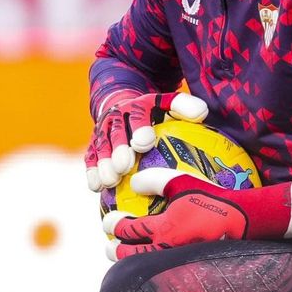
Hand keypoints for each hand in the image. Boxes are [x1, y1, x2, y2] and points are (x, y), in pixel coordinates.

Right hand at [85, 91, 207, 191]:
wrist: (123, 106)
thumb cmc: (155, 113)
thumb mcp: (169, 104)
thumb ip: (184, 107)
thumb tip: (201, 113)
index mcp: (137, 106)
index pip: (138, 115)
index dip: (140, 128)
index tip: (145, 143)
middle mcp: (116, 117)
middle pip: (116, 133)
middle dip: (118, 149)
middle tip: (124, 166)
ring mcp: (103, 132)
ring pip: (101, 146)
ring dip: (104, 163)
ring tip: (110, 181)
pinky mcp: (93, 146)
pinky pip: (90, 158)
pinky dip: (92, 171)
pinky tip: (96, 187)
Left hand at [102, 169, 291, 260]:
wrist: (243, 221)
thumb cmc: (213, 198)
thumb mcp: (183, 182)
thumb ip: (155, 180)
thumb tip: (134, 183)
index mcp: (163, 227)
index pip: (128, 230)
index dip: (114, 225)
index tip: (109, 222)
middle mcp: (166, 249)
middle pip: (130, 255)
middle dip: (115, 251)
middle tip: (109, 246)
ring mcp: (176, 263)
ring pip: (144, 268)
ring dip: (131, 263)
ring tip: (128, 259)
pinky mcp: (187, 271)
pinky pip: (162, 272)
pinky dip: (151, 270)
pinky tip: (152, 265)